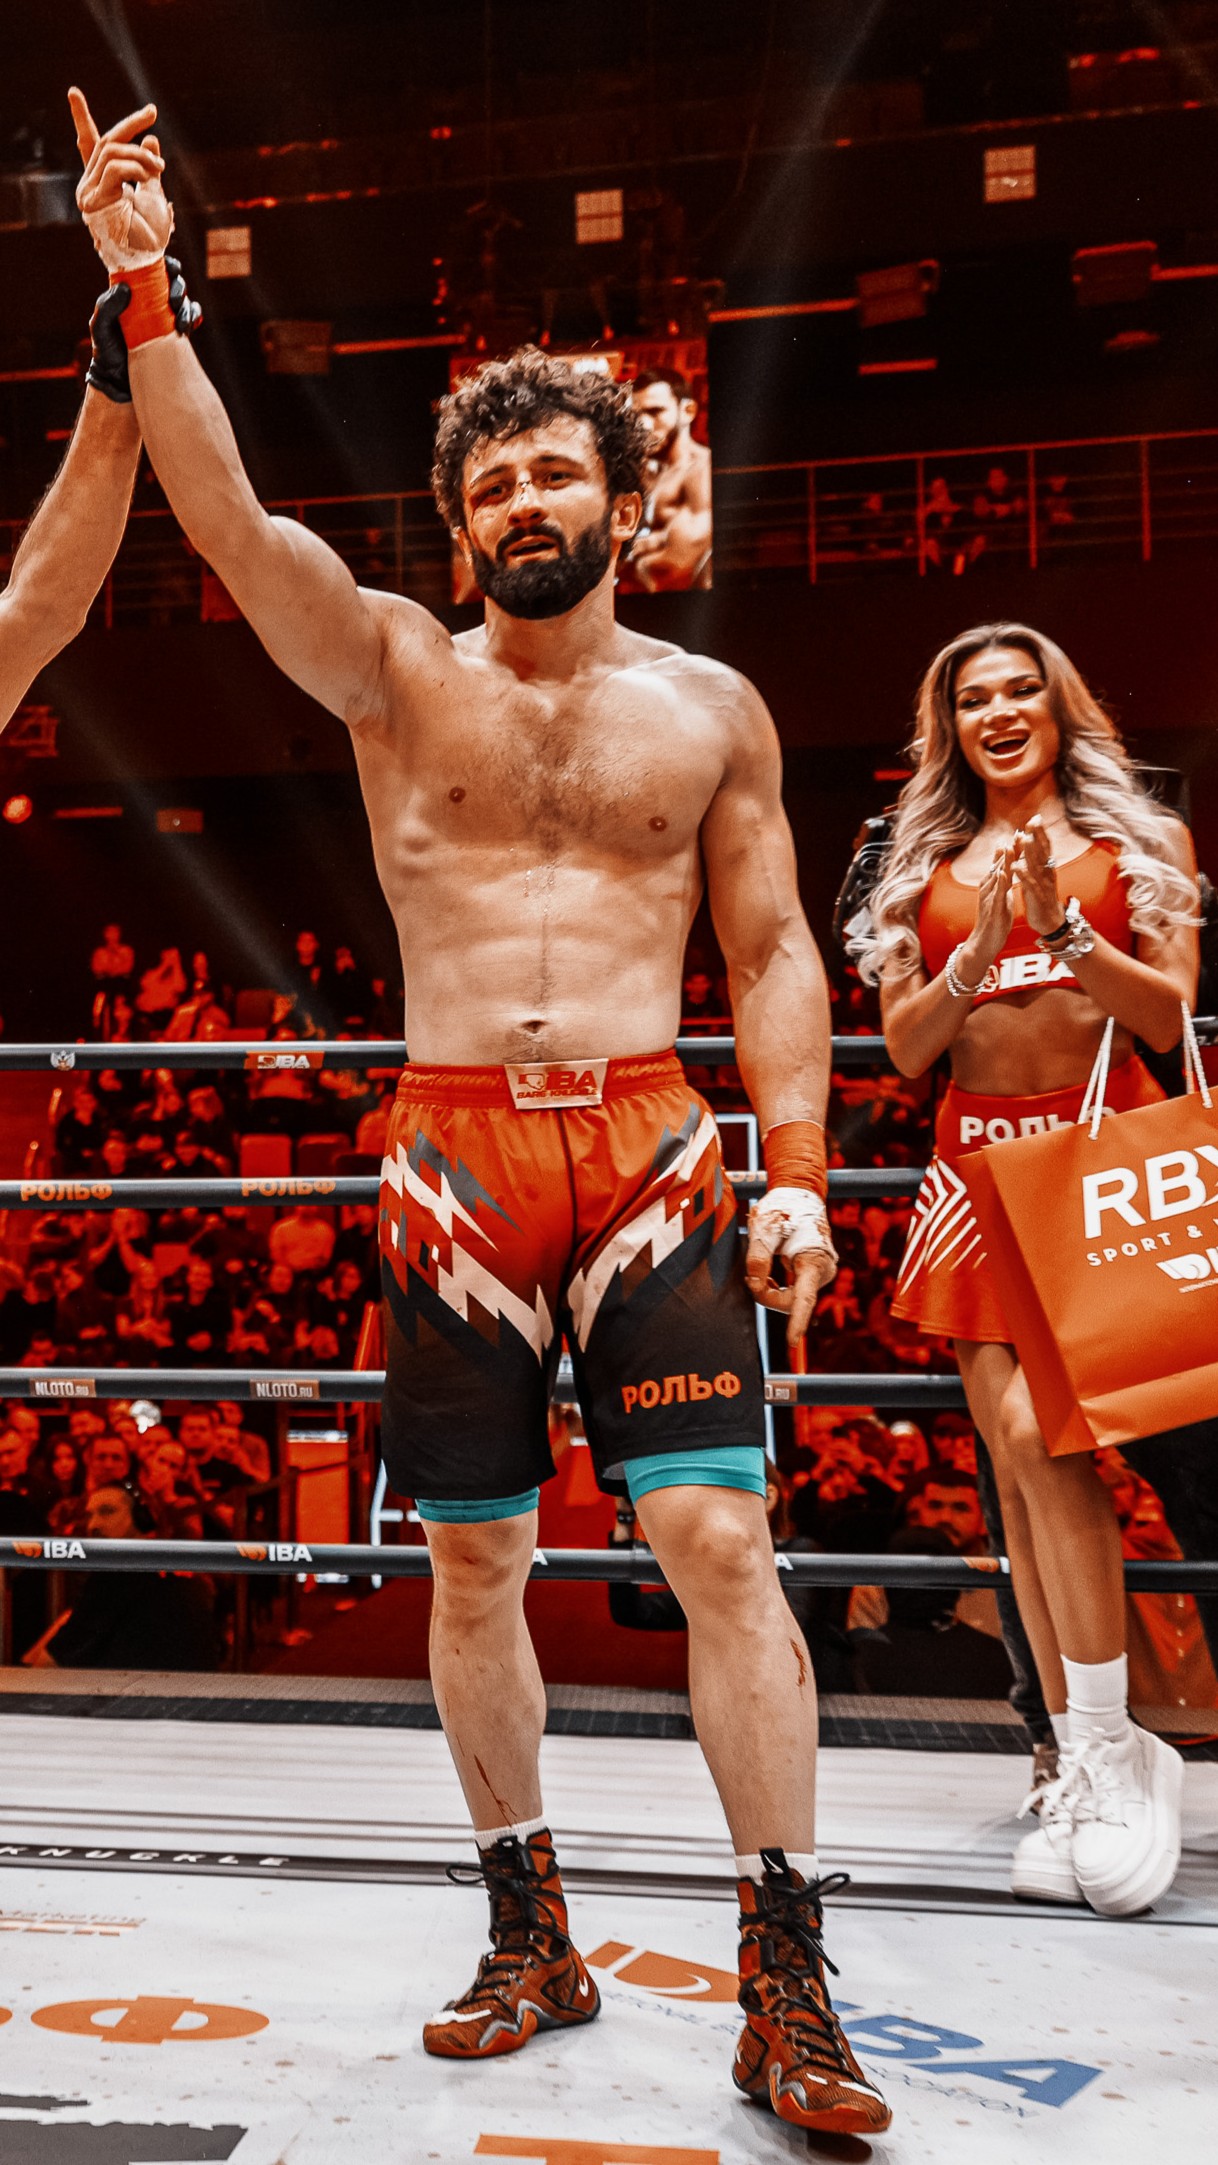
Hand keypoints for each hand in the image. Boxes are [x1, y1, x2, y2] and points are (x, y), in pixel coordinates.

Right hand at [70, 88, 172, 269]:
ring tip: (159, 167)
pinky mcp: (93, 200)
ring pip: (112, 152)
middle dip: (129, 123)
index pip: (89, 144)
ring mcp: (89, 191)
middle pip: (107, 142)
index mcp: (102, 180)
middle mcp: (90, 183)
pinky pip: (114, 169)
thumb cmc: (150, 234)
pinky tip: (147, 176)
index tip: (73, 92)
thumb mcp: (153, 191)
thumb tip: (150, 138)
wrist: (147, 259)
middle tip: (151, 112)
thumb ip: (147, 166)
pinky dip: (135, 167)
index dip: (80, 118)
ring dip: (140, 155)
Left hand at [86, 256, 202, 402]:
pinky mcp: (176, 333)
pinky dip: (194, 319)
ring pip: (186, 301)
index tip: (169, 270)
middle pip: (174, 281)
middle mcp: (152, 301)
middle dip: (179, 287)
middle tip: (174, 302)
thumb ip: (107, 307)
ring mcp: (166, 317)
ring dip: (188, 307)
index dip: (165, 264)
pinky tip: (187, 329)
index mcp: (134, 291)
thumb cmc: (107, 353)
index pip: (152, 269)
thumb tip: (125, 289)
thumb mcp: (100, 329)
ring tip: (181, 324)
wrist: (120, 383)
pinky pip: (192, 319)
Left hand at [746, 1186, 837, 1349]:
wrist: (800, 1196)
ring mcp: (820, 1274)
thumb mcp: (765, 1228)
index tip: (791, 1341)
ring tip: (761, 1271)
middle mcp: (822, 1272)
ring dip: (771, 1291)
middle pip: (792, 1301)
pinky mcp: (814, 1275)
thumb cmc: (783, 1209)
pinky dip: (777, 1288)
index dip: (797, 1320)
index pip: (804, 1298)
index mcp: (813, 1260)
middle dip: (768, 1295)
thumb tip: (753, 1282)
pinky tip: (769, 1277)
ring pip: (791, 1299)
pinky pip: (793, 1293)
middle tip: (750, 1277)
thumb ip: (758, 1256)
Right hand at [961, 844, 1015, 977]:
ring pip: (997, 876)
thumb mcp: (1000, 898)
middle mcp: (988, 888)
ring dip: (1003, 861)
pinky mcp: (992, 909)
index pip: (1002, 863)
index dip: (1011, 849)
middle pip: (999, 865)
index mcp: (991, 885)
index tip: (1020, 834)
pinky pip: (997, 894)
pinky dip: (1000, 883)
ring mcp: (988, 898)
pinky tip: (1004, 873)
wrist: (983, 942)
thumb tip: (1007, 870)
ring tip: (1010, 845)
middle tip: (1016, 832)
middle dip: (1008, 849)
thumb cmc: (993, 921)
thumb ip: (1003, 883)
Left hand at [1011, 815, 1064, 937]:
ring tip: (1025, 839)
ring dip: (1031, 852)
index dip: (1040, 832)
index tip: (1035, 817)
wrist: (1049, 921)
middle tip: (1033, 821)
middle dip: (1038, 837)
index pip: (1044, 846)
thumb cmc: (1040, 896)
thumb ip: (1034, 860)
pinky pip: (1030, 885)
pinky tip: (1017, 866)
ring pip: (1037, 866)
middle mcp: (1047, 874)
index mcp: (1046, 868)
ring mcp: (1043, 885)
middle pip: (1043, 852)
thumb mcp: (1037, 876)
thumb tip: (1030, 842)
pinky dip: (1024, 875)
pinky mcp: (1037, 897)